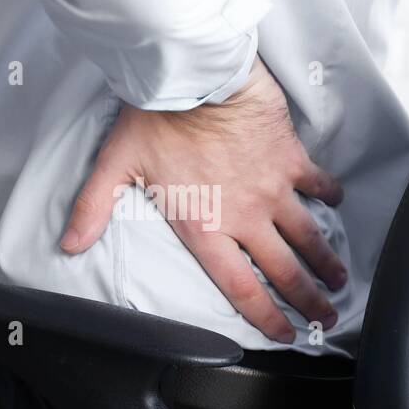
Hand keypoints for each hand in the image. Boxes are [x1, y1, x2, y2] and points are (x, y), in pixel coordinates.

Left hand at [61, 58, 345, 343]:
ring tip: (339, 277)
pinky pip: (317, 183)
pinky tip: (336, 202)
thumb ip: (93, 209)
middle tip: (326, 317)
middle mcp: (245, 217)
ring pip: (307, 235)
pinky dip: (329, 195)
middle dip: (309, 300)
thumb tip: (69, 245)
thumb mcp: (116, 165)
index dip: (265, 317)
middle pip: (284, 271)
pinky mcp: (290, 158)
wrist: (200, 74)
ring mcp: (273, 189)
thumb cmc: (157, 118)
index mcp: (206, 228)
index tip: (285, 333)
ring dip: (325, 260)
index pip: (240, 288)